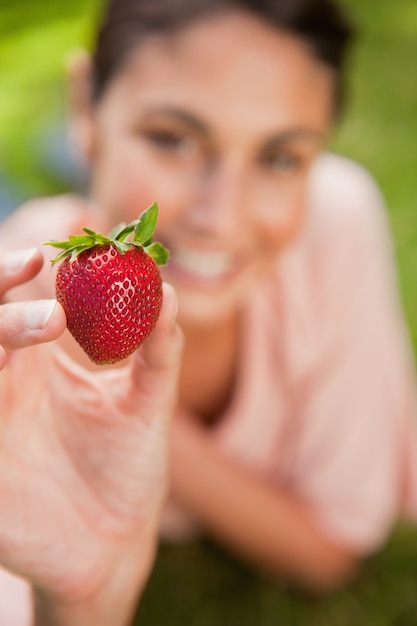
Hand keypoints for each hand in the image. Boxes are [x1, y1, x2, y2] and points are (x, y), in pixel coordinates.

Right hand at [0, 248, 182, 623]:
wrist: (115, 539)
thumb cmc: (128, 463)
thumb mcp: (146, 402)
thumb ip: (157, 350)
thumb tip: (169, 293)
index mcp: (36, 363)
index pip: (9, 303)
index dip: (9, 273)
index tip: (39, 256)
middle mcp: (3, 387)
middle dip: (4, 315)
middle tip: (54, 320)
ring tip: (25, 348)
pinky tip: (5, 400)